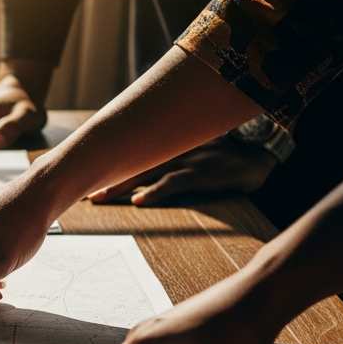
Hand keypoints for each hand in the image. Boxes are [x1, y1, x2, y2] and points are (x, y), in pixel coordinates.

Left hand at [88, 134, 274, 206]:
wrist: (259, 153)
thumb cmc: (224, 154)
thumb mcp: (192, 146)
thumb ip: (168, 152)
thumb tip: (142, 172)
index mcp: (168, 142)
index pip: (131, 150)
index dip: (108, 162)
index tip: (85, 174)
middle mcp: (172, 147)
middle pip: (130, 162)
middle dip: (105, 177)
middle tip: (83, 191)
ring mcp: (185, 159)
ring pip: (144, 172)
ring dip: (119, 187)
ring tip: (99, 198)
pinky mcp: (200, 172)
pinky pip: (173, 183)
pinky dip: (155, 192)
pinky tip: (138, 201)